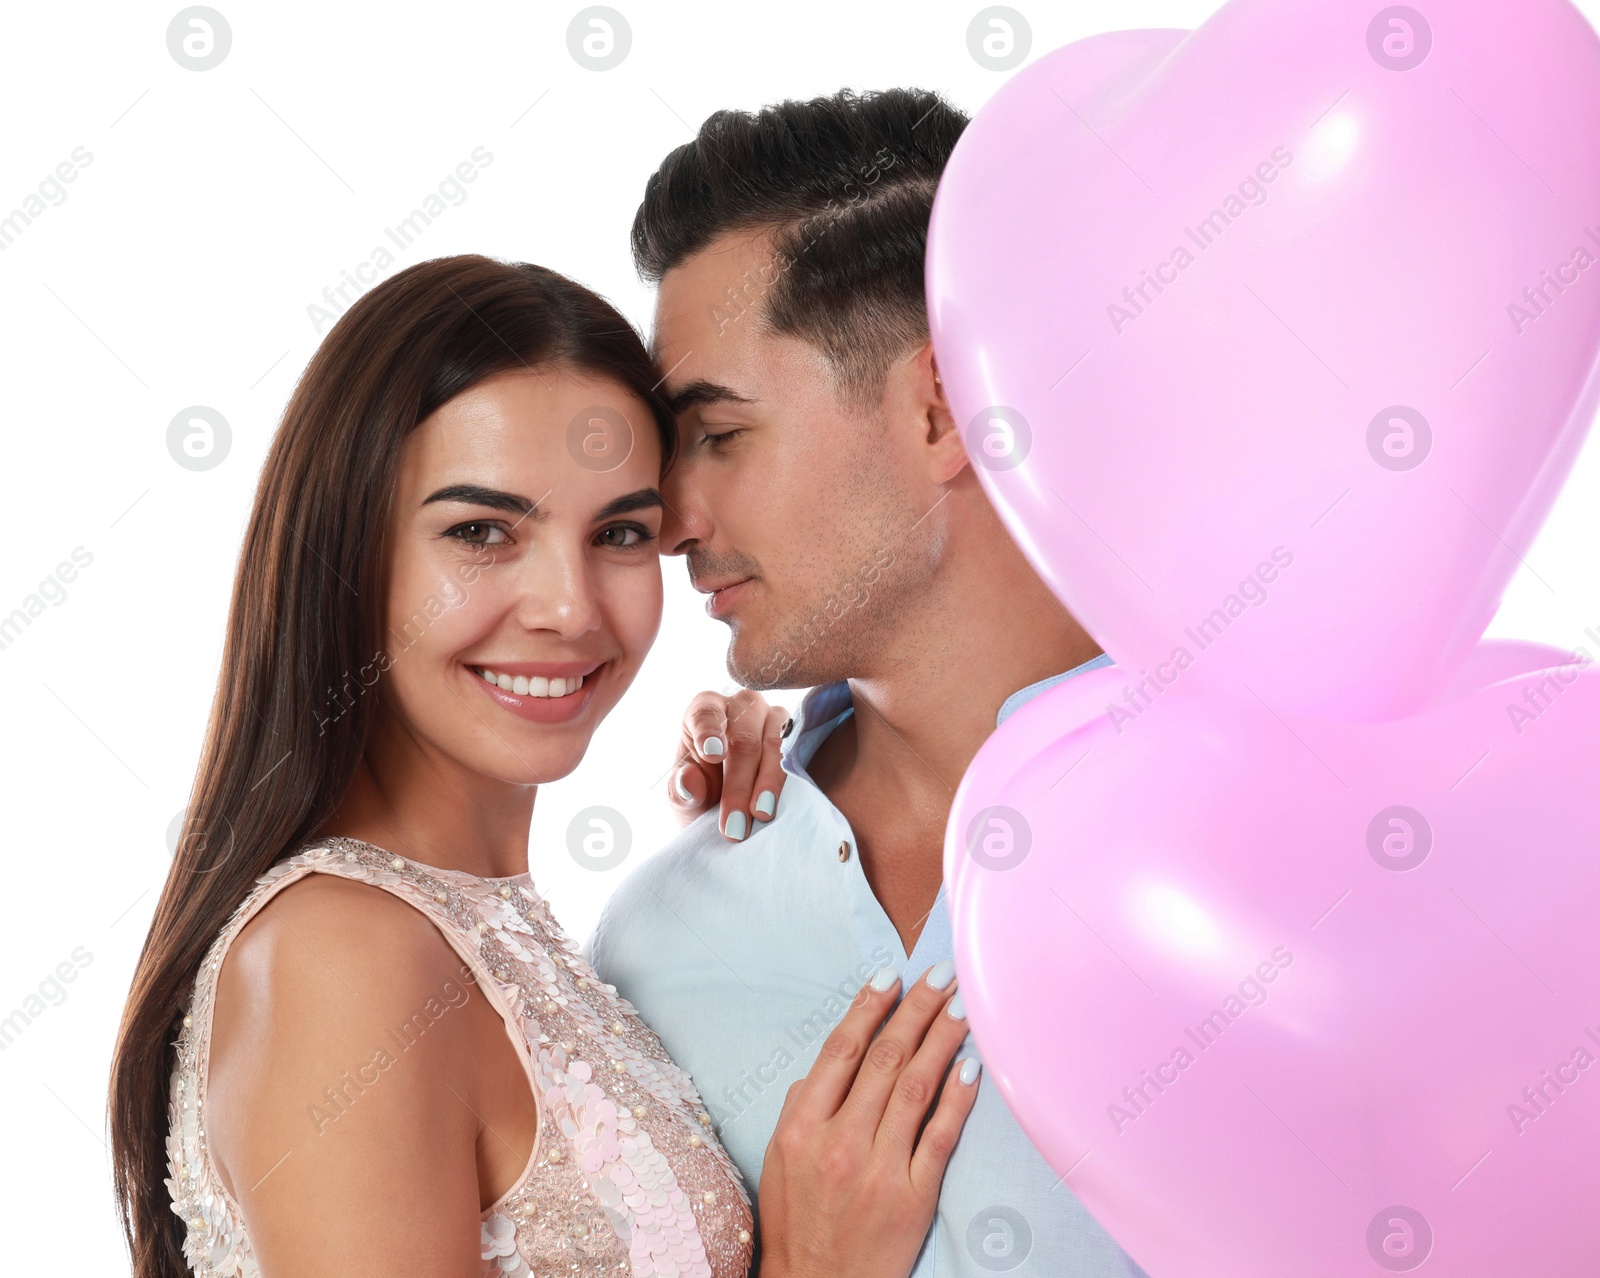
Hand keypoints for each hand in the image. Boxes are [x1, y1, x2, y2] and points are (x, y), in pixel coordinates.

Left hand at [668, 688, 791, 839]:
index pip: (705, 714)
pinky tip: (787, 802)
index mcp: (705, 710)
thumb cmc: (702, 796)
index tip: (712, 755)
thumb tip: (688, 779)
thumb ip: (682, 791)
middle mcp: (742, 706)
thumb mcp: (685, 799)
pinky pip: (799, 753)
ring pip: (775, 745)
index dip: (709, 733)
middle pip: (744, 739)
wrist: (734, 810)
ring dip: (768, 784)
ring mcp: (774, 718)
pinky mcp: (798, 736)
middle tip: (734, 824)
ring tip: (761, 815)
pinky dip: (792, 779)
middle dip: (739, 784)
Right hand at [755, 962, 980, 1277]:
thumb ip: (801, 1107)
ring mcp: (879, 1170)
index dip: (869, 1008)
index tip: (891, 975)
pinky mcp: (913, 1197)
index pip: (841, 1051)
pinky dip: (957, 1097)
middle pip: (885, 1060)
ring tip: (962, 1006)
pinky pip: (940, 1136)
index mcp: (801, 1129)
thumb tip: (828, 1063)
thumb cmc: (796, 1224)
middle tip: (941, 976)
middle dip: (916, 1009)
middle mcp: (840, 1143)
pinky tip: (971, 1066)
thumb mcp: (779, 1160)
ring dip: (943, 1039)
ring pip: (917, 1087)